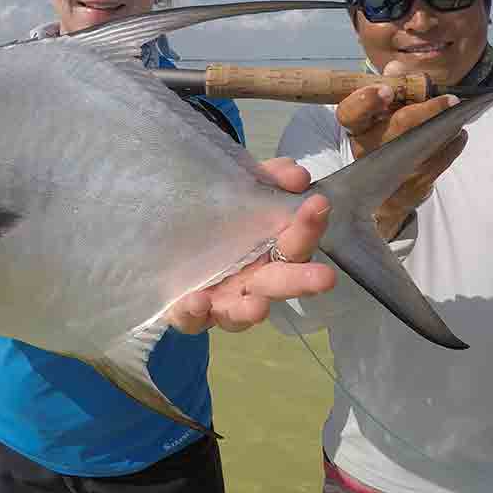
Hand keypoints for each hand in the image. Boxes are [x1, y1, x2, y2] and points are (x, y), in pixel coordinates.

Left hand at [166, 157, 335, 333]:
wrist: (167, 235)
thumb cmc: (216, 217)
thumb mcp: (240, 188)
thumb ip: (268, 178)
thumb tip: (296, 173)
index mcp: (271, 252)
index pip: (297, 242)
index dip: (309, 227)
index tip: (319, 204)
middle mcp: (252, 281)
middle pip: (280, 283)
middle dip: (302, 281)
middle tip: (325, 278)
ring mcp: (221, 300)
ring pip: (240, 312)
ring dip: (250, 310)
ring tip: (259, 307)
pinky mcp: (187, 313)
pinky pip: (192, 319)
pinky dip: (195, 313)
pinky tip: (197, 300)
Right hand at [336, 62, 466, 238]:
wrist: (387, 195)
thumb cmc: (386, 142)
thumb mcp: (383, 115)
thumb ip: (391, 87)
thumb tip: (395, 68)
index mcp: (358, 128)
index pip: (350, 112)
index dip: (365, 101)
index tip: (387, 90)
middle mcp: (368, 151)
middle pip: (398, 126)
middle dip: (428, 110)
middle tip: (451, 100)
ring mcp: (391, 174)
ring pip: (425, 145)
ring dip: (446, 127)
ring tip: (458, 114)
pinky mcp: (412, 189)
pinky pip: (439, 164)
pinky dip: (452, 147)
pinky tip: (459, 135)